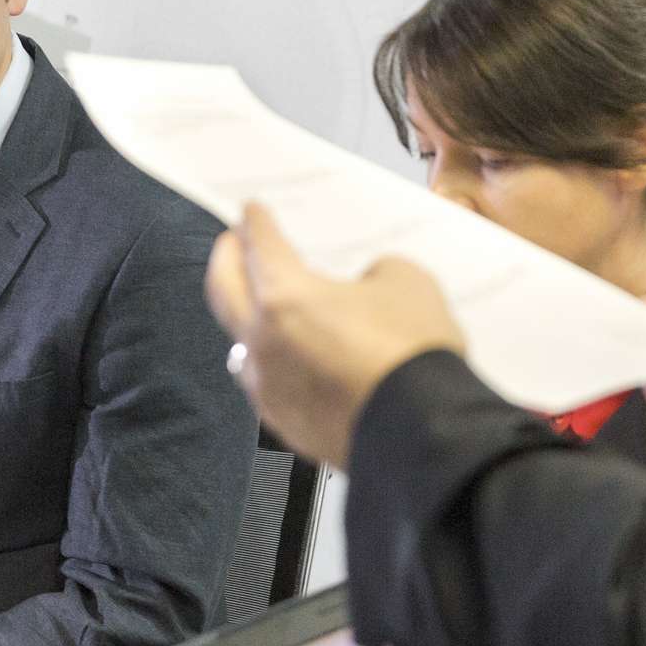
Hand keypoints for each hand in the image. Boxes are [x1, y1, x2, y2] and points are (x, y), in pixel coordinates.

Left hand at [205, 203, 465, 469]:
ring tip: (263, 304)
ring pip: (241, 342)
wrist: (421, 433)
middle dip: (227, 260)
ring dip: (247, 316)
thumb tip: (365, 288)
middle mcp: (262, 341)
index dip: (256, 223)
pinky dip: (276, 360)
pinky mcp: (284, 424)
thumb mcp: (407, 282)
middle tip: (233, 244)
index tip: (250, 212)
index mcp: (284, 297)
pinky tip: (297, 356)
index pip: (261, 246)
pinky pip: (268, 381)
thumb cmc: (412, 353)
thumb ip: (375, 273)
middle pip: (224, 290)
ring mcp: (267, 388)